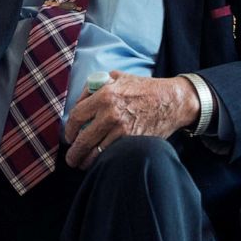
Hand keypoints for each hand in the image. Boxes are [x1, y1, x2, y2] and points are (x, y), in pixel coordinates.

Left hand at [64, 71, 198, 169]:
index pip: (76, 117)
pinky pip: (112, 154)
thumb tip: (79, 101)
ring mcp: (122, 129)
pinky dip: (104, 161)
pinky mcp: (133, 141)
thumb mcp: (117, 77)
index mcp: (104, 95)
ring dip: (86, 161)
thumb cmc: (144, 88)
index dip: (69, 130)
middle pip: (83, 139)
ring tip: (83, 164)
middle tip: (71, 158)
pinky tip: (101, 162)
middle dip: (74, 153)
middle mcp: (111, 113)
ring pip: (96, 152)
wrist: (172, 100)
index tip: (69, 136)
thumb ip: (95, 86)